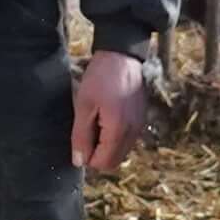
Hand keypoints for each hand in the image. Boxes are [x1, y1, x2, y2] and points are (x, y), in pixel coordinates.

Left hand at [68, 50, 155, 176]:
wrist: (122, 55)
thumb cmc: (100, 78)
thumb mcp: (84, 106)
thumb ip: (81, 136)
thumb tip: (79, 161)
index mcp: (118, 131)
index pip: (104, 163)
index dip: (88, 157)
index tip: (80, 139)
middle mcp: (133, 133)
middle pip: (114, 161)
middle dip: (98, 154)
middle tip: (86, 131)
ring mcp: (139, 126)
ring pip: (121, 151)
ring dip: (106, 145)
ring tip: (96, 121)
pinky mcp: (141, 119)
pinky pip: (127, 139)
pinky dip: (115, 136)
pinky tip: (106, 116)